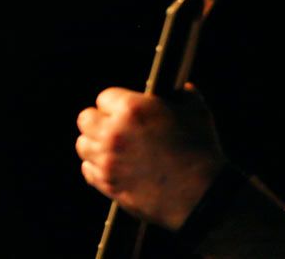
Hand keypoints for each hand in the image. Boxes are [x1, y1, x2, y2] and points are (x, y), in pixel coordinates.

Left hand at [75, 86, 225, 229]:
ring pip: (83, 144)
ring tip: (113, 146)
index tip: (124, 107)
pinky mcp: (107, 184)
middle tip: (114, 125)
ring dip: (95, 143)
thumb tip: (180, 90)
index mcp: (133, 109)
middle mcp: (113, 132)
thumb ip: (183, 95)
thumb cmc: (200, 149)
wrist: (201, 193)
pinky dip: (97, 166)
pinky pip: (88, 169)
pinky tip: (114, 165)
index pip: (105, 96)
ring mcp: (107, 160)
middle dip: (99, 119)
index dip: (117, 101)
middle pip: (85, 118)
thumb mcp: (197, 111)